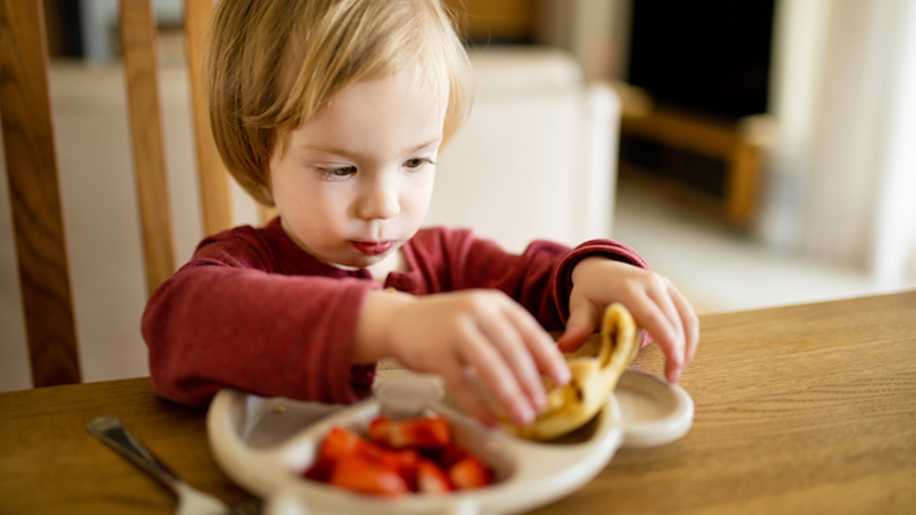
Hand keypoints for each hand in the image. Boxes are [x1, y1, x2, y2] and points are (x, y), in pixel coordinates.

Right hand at [382, 290, 569, 425]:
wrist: (399, 321)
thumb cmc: (448, 326)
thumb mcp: (482, 320)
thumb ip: (509, 337)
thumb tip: (545, 372)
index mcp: (494, 303)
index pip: (529, 330)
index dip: (548, 357)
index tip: (562, 381)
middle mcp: (476, 311)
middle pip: (512, 350)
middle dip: (531, 382)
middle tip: (542, 407)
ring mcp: (454, 330)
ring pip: (490, 366)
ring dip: (510, 395)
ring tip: (524, 418)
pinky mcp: (434, 352)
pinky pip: (461, 384)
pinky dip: (478, 406)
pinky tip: (491, 422)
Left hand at [556, 258, 698, 382]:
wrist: (599, 267)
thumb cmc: (589, 292)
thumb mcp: (579, 307)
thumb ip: (577, 327)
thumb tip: (564, 349)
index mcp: (628, 287)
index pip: (653, 317)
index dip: (667, 342)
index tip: (672, 367)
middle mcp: (650, 282)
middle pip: (673, 320)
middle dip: (678, 350)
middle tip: (672, 378)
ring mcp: (664, 284)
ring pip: (686, 317)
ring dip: (687, 345)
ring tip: (677, 370)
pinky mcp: (672, 289)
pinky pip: (687, 314)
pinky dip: (689, 336)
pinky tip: (683, 355)